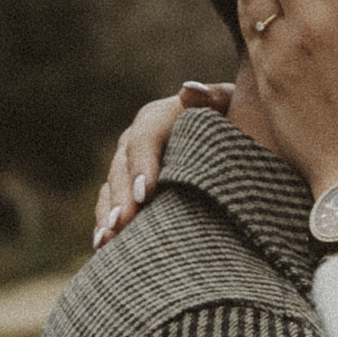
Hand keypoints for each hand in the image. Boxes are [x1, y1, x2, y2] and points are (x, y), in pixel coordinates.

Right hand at [92, 83, 233, 246]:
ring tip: (106, 241)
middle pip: (122, 168)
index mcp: (158, 118)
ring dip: (107, 215)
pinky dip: (105, 226)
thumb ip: (212, 97)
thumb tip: (189, 89)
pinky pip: (109, 207)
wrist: (230, 141)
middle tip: (122, 223)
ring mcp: (128, 167)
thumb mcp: (228, 105)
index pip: (144, 139)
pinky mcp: (126, 190)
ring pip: (111, 190)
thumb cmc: (234, 120)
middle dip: (121, 197)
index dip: (142, 165)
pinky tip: (103, 247)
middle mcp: (136, 141)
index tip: (145, 192)